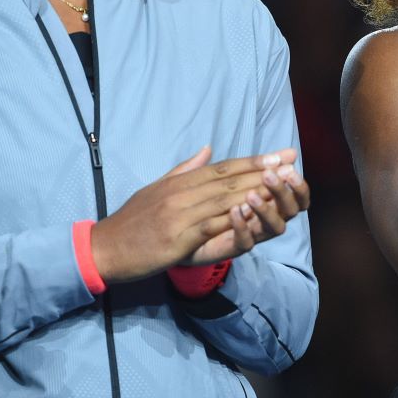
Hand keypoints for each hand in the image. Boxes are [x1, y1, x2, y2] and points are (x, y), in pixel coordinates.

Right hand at [89, 146, 300, 283]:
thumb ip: (185, 170)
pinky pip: (212, 225)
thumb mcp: (156, 188)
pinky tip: (255, 213)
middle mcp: (182, 193)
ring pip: (225, 199)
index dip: (254, 160)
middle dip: (264, 170)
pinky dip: (234, 218)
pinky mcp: (179, 238)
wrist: (105, 248)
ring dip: (256, 190)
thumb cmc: (132, 222)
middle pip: (229, 179)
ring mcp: (180, 215)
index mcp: (179, 182)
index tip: (279, 153)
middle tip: (291, 162)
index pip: (224, 167)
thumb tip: (207, 149)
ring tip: (282, 183)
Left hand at [183, 159, 309, 265]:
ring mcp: (250, 234)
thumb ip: (238, 165)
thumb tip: (252, 150)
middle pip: (289, 209)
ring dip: (267, 210)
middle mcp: (264, 219)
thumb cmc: (202, 203)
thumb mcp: (217, 178)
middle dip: (284, 191)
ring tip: (252, 194)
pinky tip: (234, 210)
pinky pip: (245, 242)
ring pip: (274, 227)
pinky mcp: (231, 248)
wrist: (178, 232)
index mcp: (267, 202)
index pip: (292, 194)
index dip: (295, 180)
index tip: (292, 159)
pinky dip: (242, 226)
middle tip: (271, 174)